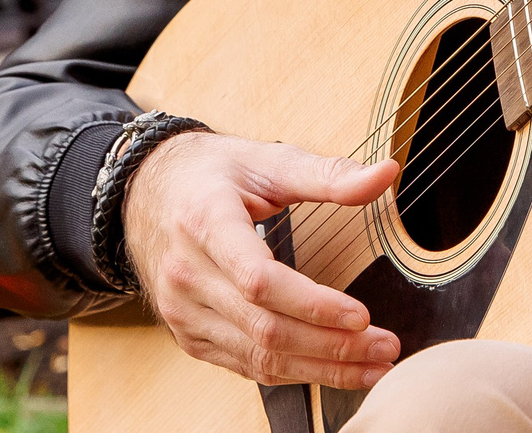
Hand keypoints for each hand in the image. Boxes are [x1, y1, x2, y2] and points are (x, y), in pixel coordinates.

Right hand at [124, 130, 401, 389]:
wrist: (145, 193)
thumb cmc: (209, 174)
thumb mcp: (265, 159)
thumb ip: (328, 174)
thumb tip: (386, 174)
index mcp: (205, 222)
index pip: (259, 280)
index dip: (311, 303)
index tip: (361, 315)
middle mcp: (187, 274)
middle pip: (265, 327)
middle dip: (332, 345)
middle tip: (386, 346)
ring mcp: (184, 311)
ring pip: (258, 355)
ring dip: (321, 369)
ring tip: (373, 365)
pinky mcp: (188, 334)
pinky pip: (245, 364)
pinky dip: (292, 372)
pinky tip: (331, 368)